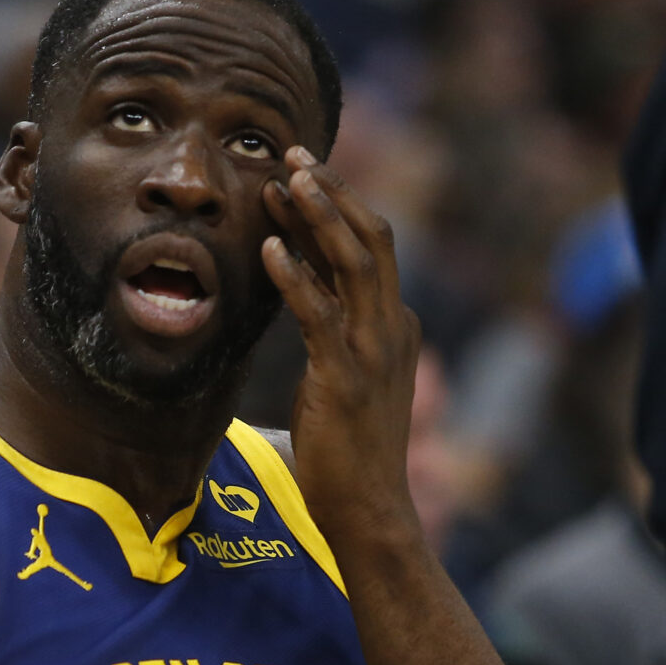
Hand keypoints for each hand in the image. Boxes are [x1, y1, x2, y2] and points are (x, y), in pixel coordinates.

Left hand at [261, 147, 421, 545]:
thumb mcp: (346, 380)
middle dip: (333, 190)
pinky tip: (269, 248)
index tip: (301, 172)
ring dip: (319, 216)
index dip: (337, 206)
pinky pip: (321, 314)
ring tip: (286, 179)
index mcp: (396, 326)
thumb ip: (334, 337)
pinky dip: (296, 276)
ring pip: (354, 263)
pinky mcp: (346, 379)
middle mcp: (394, 329)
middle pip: (371, 238)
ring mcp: (375, 352)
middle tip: (295, 152)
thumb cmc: (349, 453)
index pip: (370, 248)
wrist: (370, 512)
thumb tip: (302, 298)